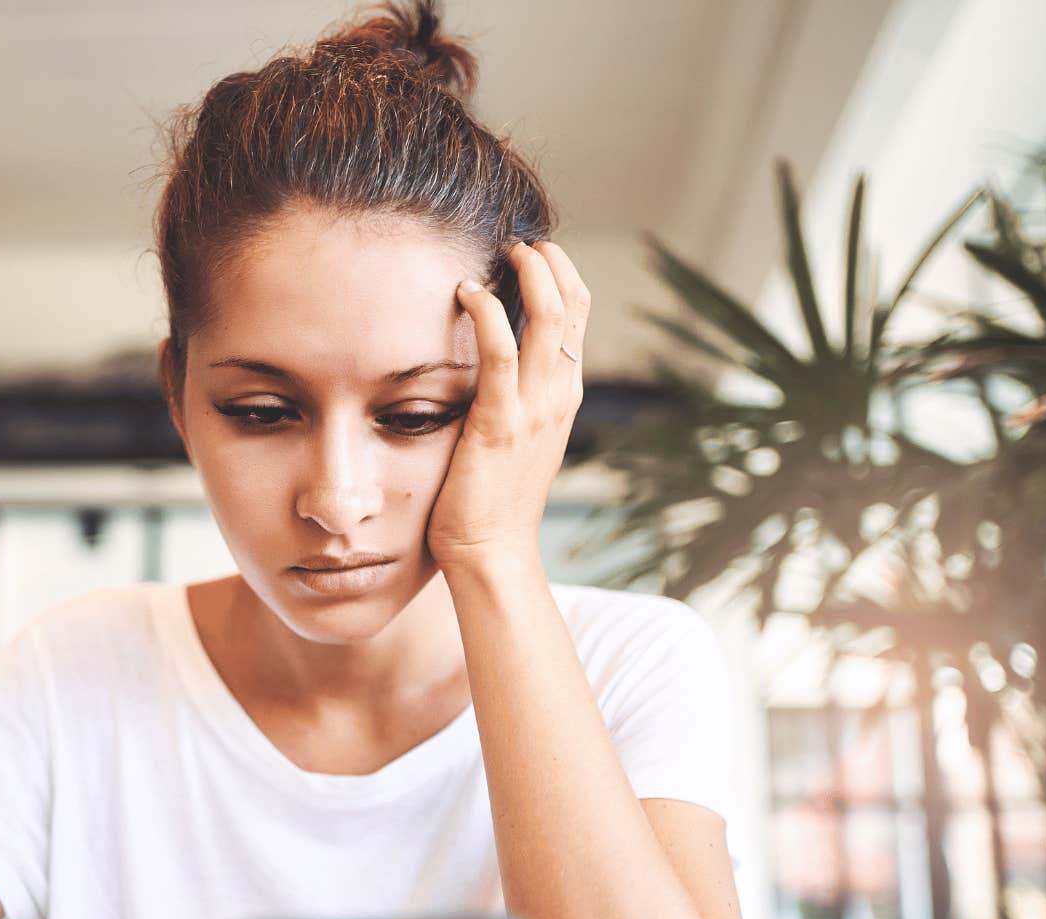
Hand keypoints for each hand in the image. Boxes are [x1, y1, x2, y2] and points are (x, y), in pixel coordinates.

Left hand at [428, 240, 589, 575]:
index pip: (578, 315)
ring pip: (550, 317)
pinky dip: (488, 313)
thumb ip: (512, 395)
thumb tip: (489, 359)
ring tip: (504, 251)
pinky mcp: (501, 420)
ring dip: (529, 274)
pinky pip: (502, 352)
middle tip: (519, 240)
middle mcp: (559, 394)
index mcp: (564, 395)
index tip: (531, 250)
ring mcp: (535, 407)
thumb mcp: (515, 436)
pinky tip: (467, 292)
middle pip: (573, 305)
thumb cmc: (491, 499)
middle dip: (550, 261)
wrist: (492, 551)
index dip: (561, 273)